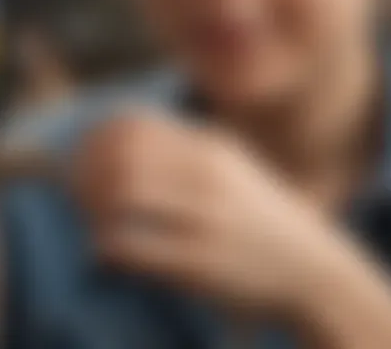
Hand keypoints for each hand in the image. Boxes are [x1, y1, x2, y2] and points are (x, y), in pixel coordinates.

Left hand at [72, 113, 335, 317]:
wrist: (314, 268)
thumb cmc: (259, 216)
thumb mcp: (229, 165)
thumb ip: (184, 148)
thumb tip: (123, 136)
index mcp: (208, 146)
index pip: (133, 123)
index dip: (95, 138)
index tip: (82, 159)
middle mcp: (204, 173)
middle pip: (120, 155)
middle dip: (86, 174)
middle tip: (76, 194)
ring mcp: (204, 216)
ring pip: (121, 195)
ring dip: (92, 209)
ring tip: (92, 223)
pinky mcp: (201, 263)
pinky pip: (133, 246)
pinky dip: (106, 248)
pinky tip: (105, 253)